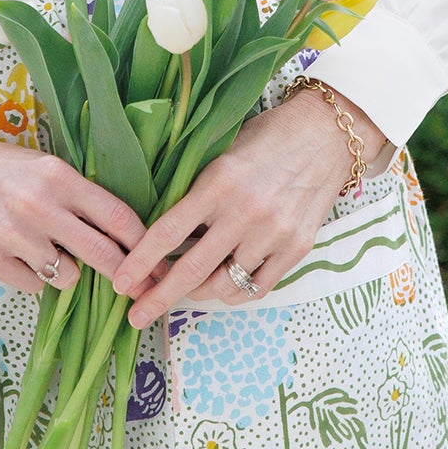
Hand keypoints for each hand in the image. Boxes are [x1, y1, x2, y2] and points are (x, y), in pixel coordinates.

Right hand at [0, 134, 146, 296]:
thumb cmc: (6, 170)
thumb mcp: (49, 169)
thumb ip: (83, 198)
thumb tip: (125, 237)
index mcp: (61, 179)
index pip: (118, 217)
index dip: (145, 244)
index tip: (159, 261)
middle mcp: (41, 208)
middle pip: (103, 254)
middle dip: (126, 275)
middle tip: (138, 287)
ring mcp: (15, 237)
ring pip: (67, 277)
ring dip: (65, 270)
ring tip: (47, 249)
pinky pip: (34, 286)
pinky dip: (33, 276)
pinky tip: (20, 254)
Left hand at [111, 90, 385, 328]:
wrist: (327, 133)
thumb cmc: (267, 137)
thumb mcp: (222, 152)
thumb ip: (196, 190)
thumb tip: (160, 231)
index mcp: (219, 183)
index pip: (168, 232)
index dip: (140, 261)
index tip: (120, 282)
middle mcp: (246, 212)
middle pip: (192, 270)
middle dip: (159, 297)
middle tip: (136, 314)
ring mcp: (274, 234)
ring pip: (224, 284)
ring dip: (197, 293)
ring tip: (185, 291)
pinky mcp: (298, 248)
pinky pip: (257, 287)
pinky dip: (234, 292)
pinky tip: (222, 286)